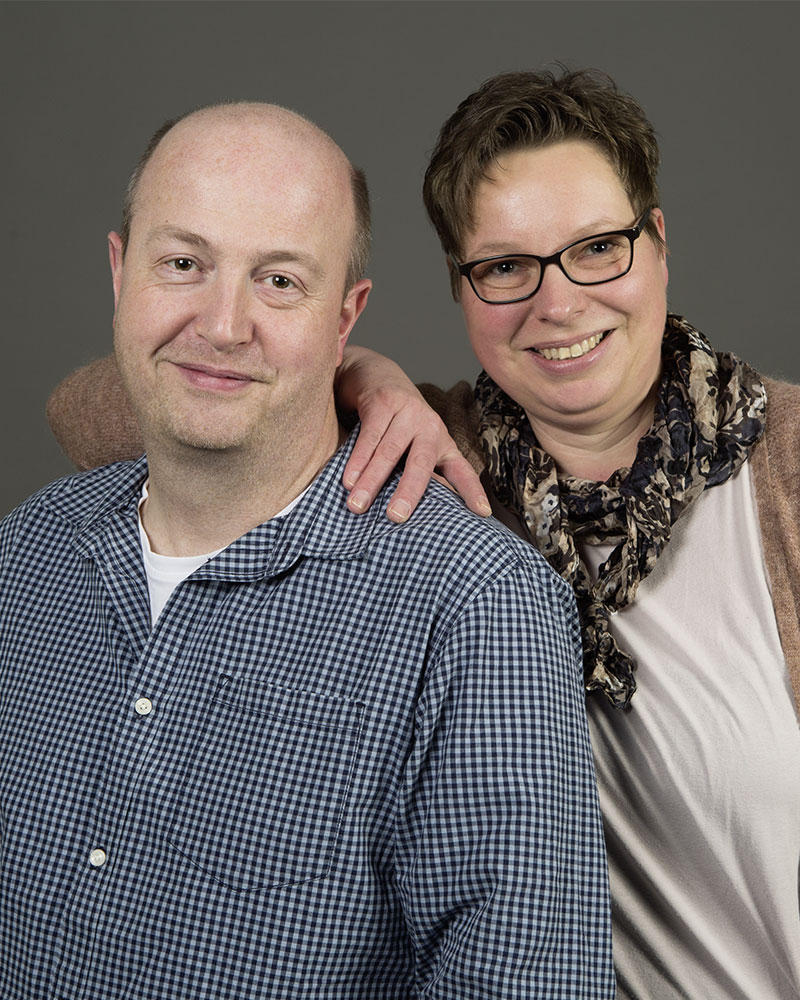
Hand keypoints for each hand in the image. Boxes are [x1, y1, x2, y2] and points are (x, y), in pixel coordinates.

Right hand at [337, 347, 490, 521]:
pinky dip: (357, 459)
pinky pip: (370, 436)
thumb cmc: (396, 423)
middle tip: (397, 517)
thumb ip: (417, 473)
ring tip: (357, 505)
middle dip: (409, 490)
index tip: (483, 513)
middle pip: (421, 463)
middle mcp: (430, 427)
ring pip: (389, 452)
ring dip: (371, 480)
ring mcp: (408, 412)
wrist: (376, 374)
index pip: (461, 471)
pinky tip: (348, 479)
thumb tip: (418, 516)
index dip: (472, 492)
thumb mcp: (412, 447)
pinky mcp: (383, 402)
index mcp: (442, 443)